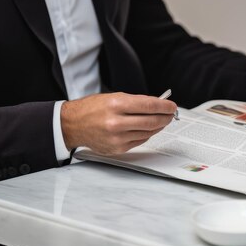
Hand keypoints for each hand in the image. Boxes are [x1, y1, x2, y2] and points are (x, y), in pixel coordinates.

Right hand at [61, 92, 176, 154]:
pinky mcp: (117, 148)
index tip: (172, 106)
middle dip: (165, 117)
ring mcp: (117, 137)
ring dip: (158, 126)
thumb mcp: (113, 97)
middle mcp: (116, 122)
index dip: (164, 106)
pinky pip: (140, 141)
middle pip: (151, 121)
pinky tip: (149, 129)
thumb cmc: (92, 109)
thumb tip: (157, 104)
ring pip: (148, 132)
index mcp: (116, 104)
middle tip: (171, 114)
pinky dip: (147, 134)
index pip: (149, 105)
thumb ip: (136, 101)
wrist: (72, 125)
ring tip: (162, 120)